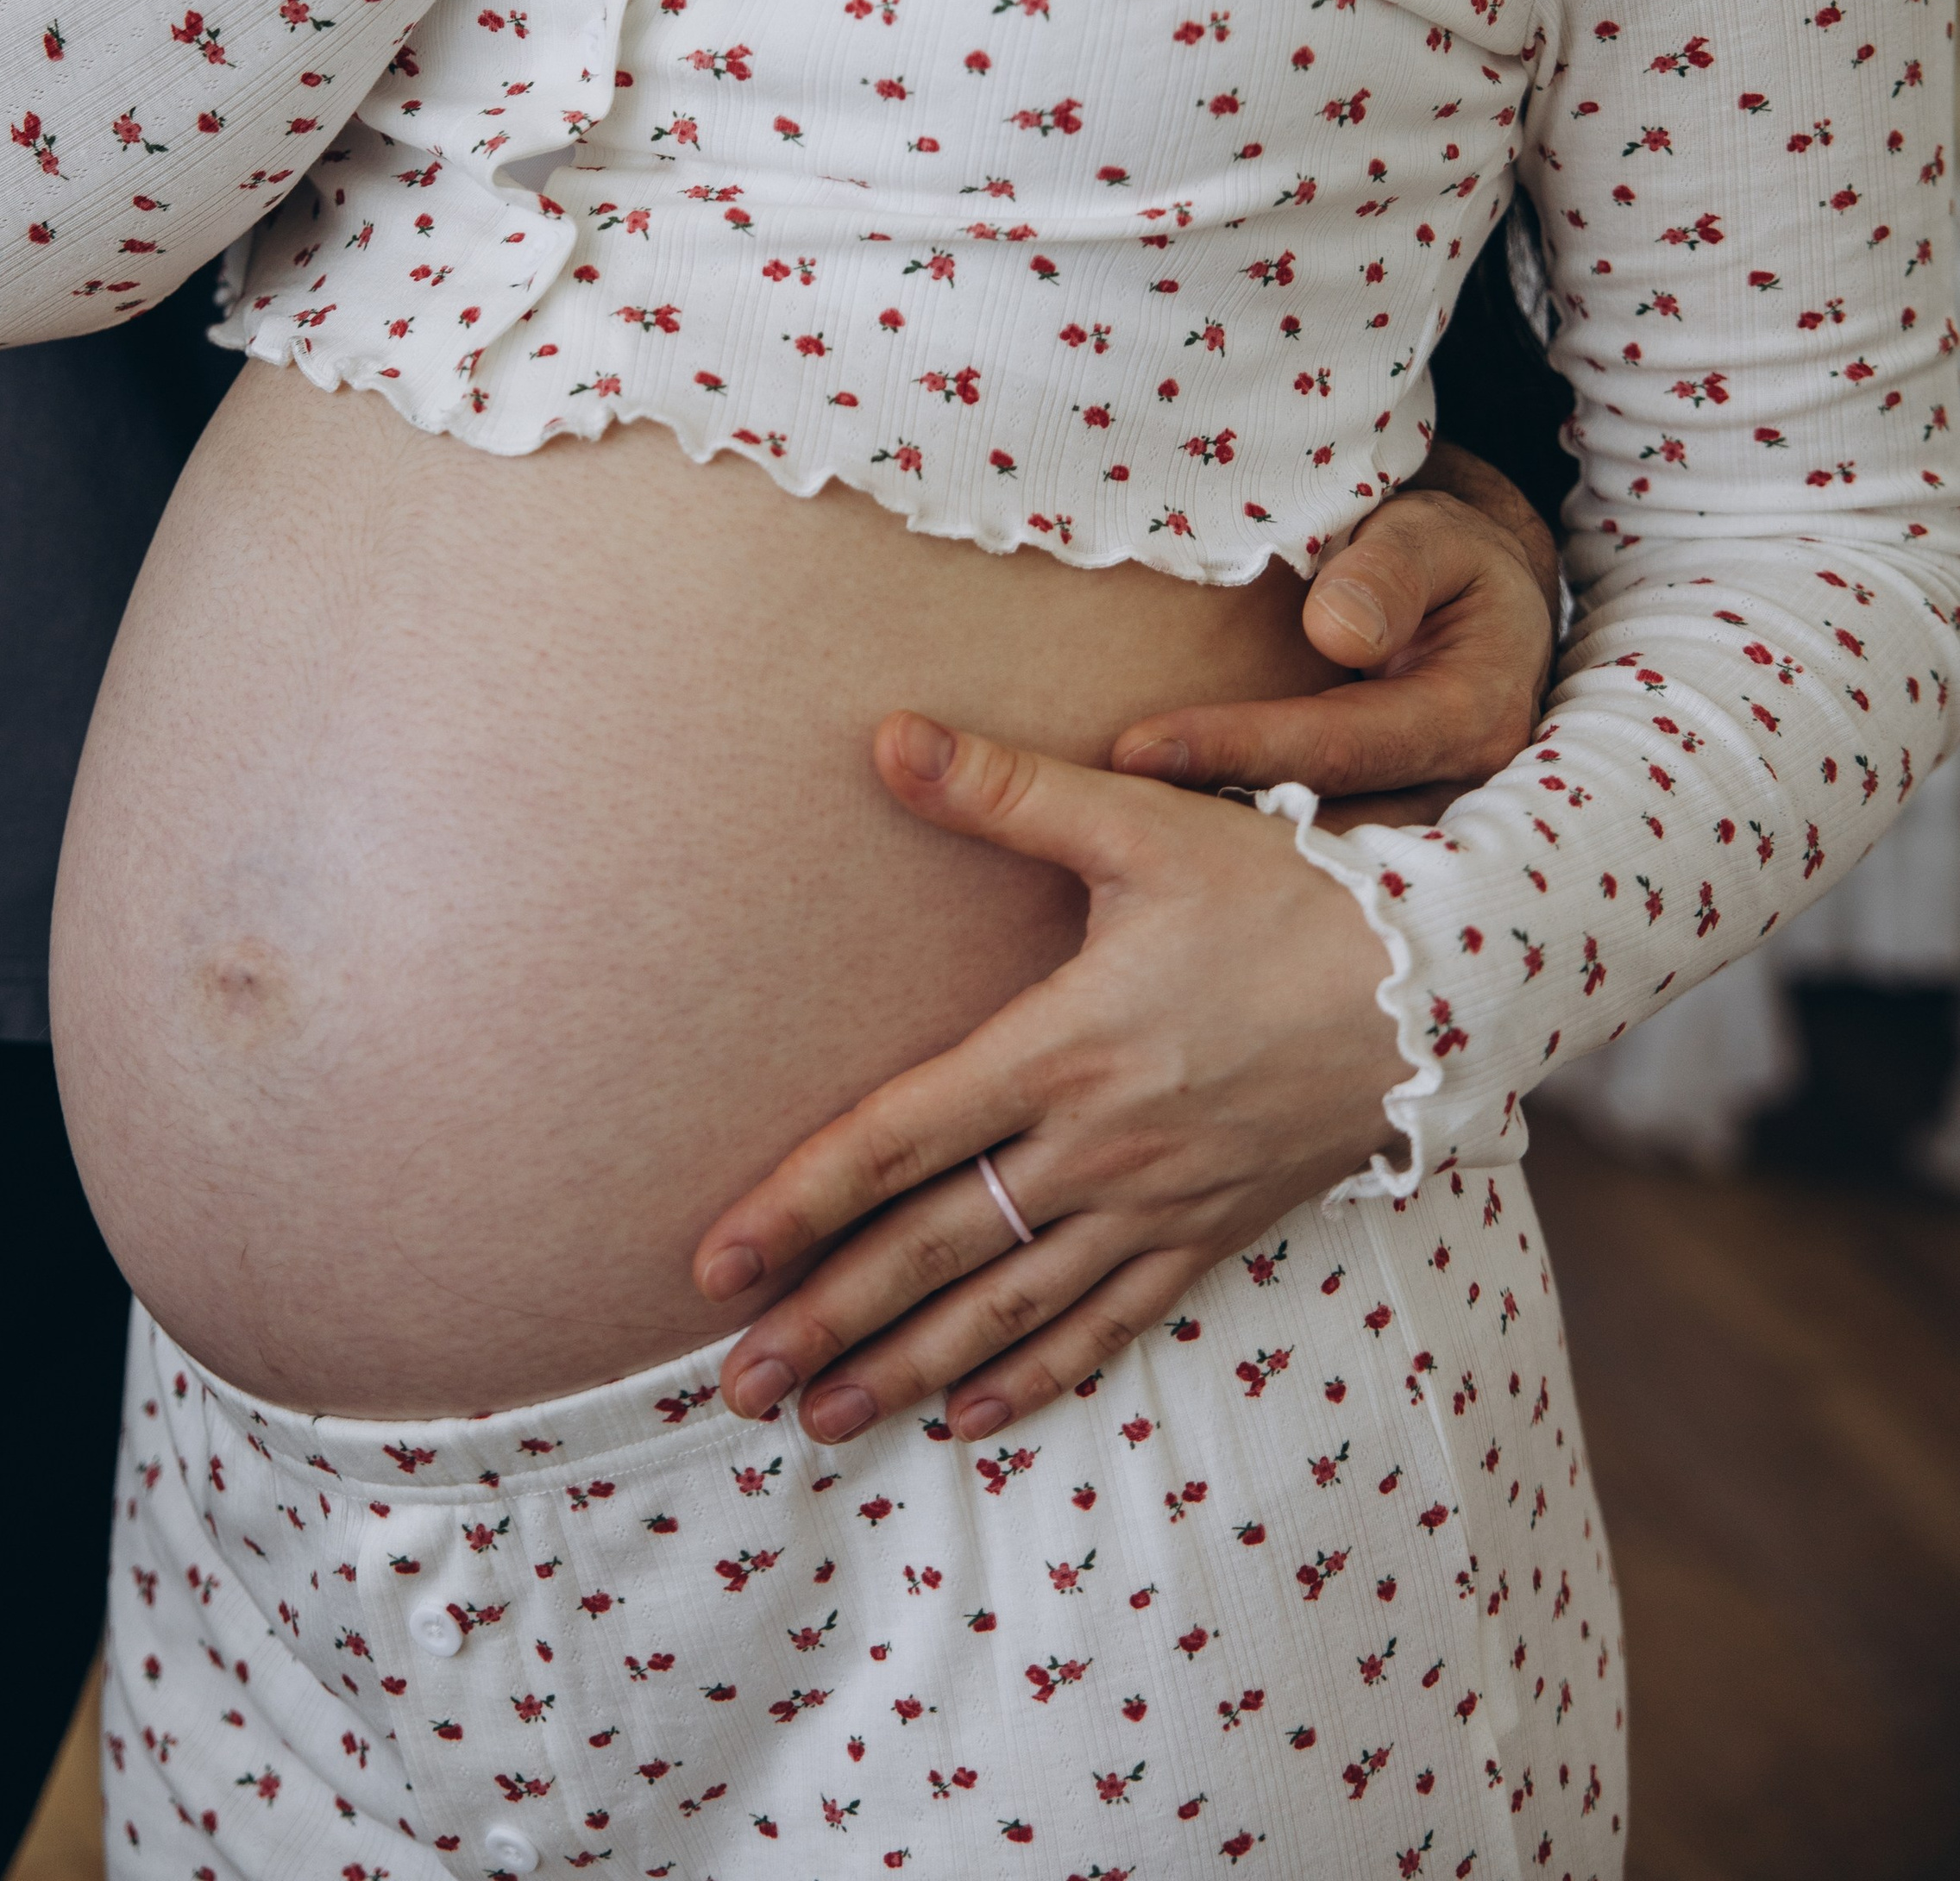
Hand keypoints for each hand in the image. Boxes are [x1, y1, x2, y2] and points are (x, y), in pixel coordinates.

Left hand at [696, 712, 1400, 1444]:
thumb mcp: (1143, 823)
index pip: (898, 1143)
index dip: (798, 1205)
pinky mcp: (1214, 1231)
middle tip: (738, 1389)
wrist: (1444, 981)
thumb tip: (887, 736)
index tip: (714, 1266)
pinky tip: (975, 1416)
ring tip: (823, 1422)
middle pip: (933, 1250)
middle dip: (827, 1323)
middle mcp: (1098, 1149)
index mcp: (1063, 1051)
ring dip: (909, 1368)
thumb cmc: (1288, 891)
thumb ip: (1006, 789)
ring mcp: (1157, 1205)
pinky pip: (1112, 1324)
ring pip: (1010, 1308)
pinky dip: (1039, 1375)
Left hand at [1112, 448, 1559, 834]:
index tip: (1134, 750)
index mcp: (1466, 719)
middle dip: (1208, 832)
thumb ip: (1391, 571)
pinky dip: (1229, 858)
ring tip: (1107, 850)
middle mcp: (1447, 792)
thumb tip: (1335, 633)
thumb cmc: (1446, 557)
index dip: (1235, 748)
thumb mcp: (1433, 536)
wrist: (1479, 601)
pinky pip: (1303, 858)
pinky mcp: (1381, 837)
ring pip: (1308, 859)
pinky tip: (1150, 853)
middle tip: (1098, 822)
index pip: (1337, 745)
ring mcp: (1418, 826)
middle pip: (1317, 825)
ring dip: (1212, 857)